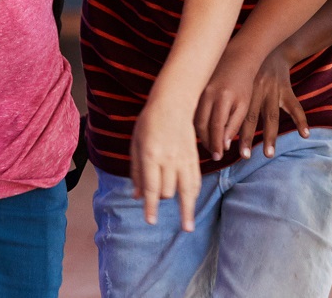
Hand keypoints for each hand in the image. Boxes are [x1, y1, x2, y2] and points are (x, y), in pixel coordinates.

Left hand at [130, 103, 201, 229]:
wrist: (174, 104)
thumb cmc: (149, 123)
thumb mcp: (135, 145)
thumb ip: (136, 171)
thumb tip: (136, 196)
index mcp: (151, 156)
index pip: (151, 187)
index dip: (151, 206)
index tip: (151, 221)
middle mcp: (169, 160)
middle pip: (167, 190)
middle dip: (161, 200)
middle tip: (154, 207)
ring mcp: (184, 159)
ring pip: (186, 190)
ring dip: (186, 209)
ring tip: (188, 226)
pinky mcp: (194, 158)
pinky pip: (195, 180)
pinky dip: (193, 194)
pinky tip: (192, 205)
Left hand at [198, 52, 305, 159]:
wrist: (265, 46)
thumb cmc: (238, 65)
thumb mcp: (222, 76)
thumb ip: (212, 97)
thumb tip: (200, 122)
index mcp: (236, 88)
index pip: (228, 114)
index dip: (223, 132)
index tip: (219, 150)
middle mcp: (254, 90)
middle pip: (249, 118)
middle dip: (245, 138)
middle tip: (242, 156)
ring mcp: (271, 90)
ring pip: (270, 117)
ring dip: (268, 137)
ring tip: (268, 154)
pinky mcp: (285, 89)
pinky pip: (294, 107)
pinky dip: (301, 121)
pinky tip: (304, 135)